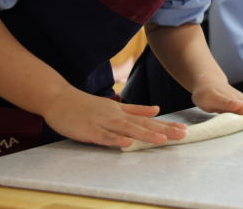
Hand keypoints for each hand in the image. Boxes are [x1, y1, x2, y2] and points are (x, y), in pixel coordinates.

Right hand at [41, 87, 187, 147]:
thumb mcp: (114, 106)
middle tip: (181, 135)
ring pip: (127, 130)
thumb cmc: (86, 105)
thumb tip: (157, 109)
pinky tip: (127, 143)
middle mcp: (116, 116)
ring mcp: (103, 123)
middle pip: (142, 125)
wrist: (59, 98)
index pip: (148, 120)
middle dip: (162, 130)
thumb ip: (135, 109)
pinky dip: (116, 140)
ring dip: (144, 134)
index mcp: (123, 112)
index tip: (183, 130)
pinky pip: (104, 137)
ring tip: (161, 139)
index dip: (166, 125)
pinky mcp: (89, 131)